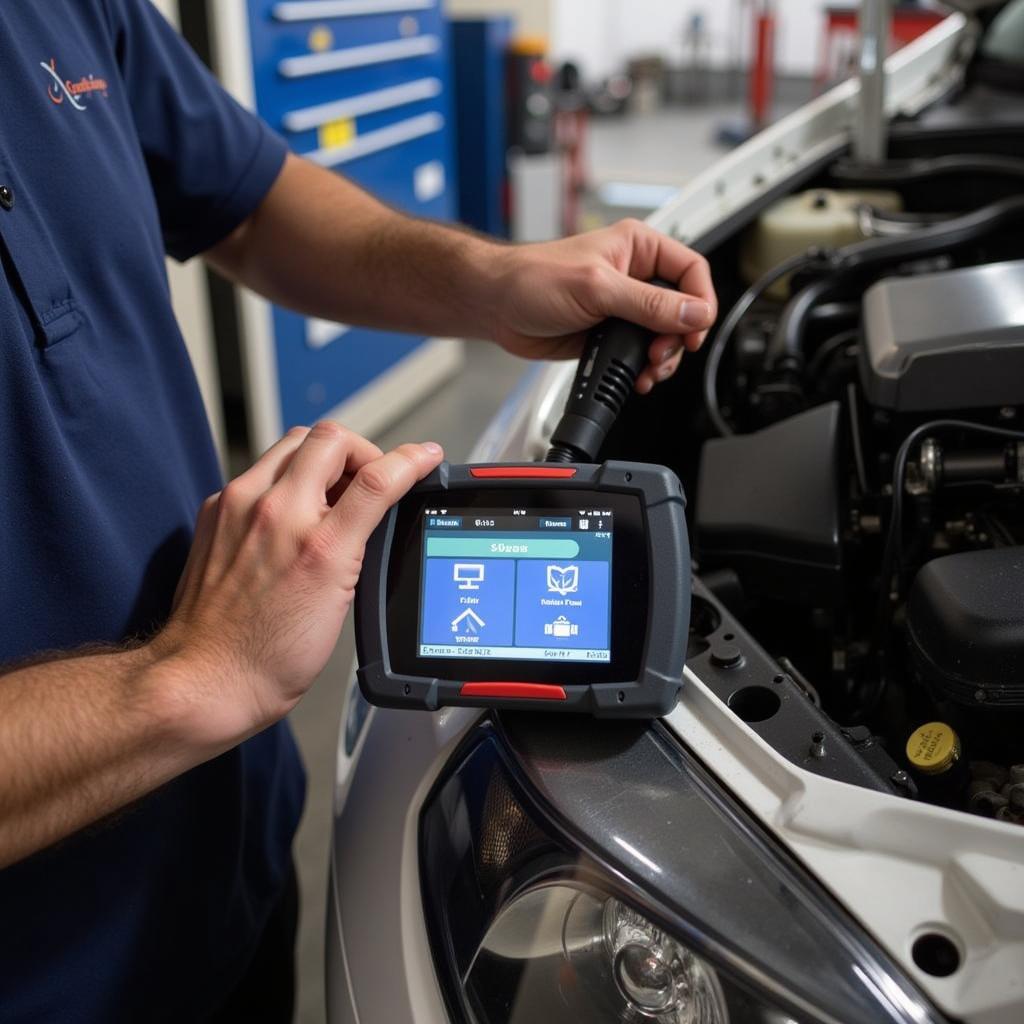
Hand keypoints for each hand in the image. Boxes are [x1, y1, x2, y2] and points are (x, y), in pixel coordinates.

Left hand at [154, 424, 442, 749]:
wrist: (208, 678)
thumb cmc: (270, 656)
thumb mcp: (339, 600)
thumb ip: (359, 542)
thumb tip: (378, 504)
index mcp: (316, 544)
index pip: (376, 477)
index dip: (411, 459)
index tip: (426, 456)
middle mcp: (274, 514)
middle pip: (330, 439)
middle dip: (361, 450)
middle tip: (370, 477)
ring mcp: (237, 507)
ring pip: (292, 444)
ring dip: (322, 458)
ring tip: (332, 494)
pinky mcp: (215, 512)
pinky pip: (259, 470)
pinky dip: (285, 478)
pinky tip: (292, 511)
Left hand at [492, 219, 716, 393]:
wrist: (497, 306)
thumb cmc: (532, 279)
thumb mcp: (597, 288)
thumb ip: (648, 303)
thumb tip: (693, 313)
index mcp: (638, 248)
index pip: (691, 270)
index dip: (701, 301)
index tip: (696, 329)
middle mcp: (634, 275)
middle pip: (683, 309)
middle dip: (679, 337)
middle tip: (661, 355)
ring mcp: (623, 307)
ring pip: (664, 336)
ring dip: (662, 359)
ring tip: (649, 371)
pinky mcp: (609, 333)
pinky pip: (640, 353)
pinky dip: (644, 369)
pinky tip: (638, 377)